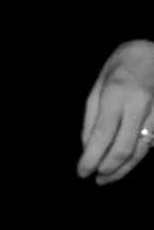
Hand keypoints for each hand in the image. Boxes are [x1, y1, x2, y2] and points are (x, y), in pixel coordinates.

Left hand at [77, 37, 153, 182]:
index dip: (91, 158)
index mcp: (116, 94)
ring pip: (141, 150)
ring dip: (123, 168)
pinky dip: (135, 158)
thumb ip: (91, 120)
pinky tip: (124, 164)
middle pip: (124, 148)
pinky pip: (150, 144)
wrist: (152, 52)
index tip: (82, 171)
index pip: (103, 135)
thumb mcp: (97, 88)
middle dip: (108, 168)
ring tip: (107, 177)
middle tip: (96, 178)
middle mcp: (139, 104)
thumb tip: (88, 148)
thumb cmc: (120, 68)